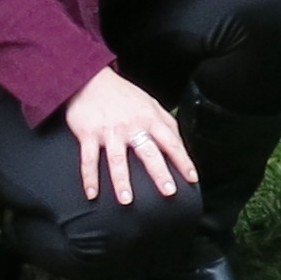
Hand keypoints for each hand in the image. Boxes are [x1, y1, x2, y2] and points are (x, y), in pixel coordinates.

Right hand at [61, 67, 191, 207]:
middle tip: (168, 192)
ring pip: (117, 159)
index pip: (171, 142)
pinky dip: (89, 177)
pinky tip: (92, 194)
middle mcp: (132, 125)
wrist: (90, 79)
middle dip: (159, 173)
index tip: (192, 178)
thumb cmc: (123, 94)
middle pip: (148, 152)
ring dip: (121, 180)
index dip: (183, 160)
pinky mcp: (88, 134)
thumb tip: (181, 143)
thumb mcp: (150, 103)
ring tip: (126, 200)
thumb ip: (166, 122)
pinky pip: (88, 159)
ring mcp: (110, 131)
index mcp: (150, 118)